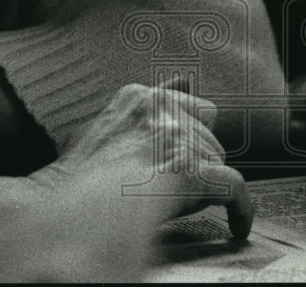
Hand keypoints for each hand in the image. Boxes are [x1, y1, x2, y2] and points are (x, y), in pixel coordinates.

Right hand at [30, 82, 252, 239]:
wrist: (64, 212)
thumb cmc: (73, 180)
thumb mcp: (99, 128)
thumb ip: (137, 107)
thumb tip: (180, 80)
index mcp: (140, 98)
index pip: (194, 108)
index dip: (193, 138)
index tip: (186, 157)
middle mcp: (162, 110)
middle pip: (209, 136)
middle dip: (199, 162)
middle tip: (174, 188)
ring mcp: (176, 138)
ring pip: (219, 161)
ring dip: (206, 184)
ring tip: (179, 205)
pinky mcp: (190, 171)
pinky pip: (233, 187)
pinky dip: (240, 208)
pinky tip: (238, 225)